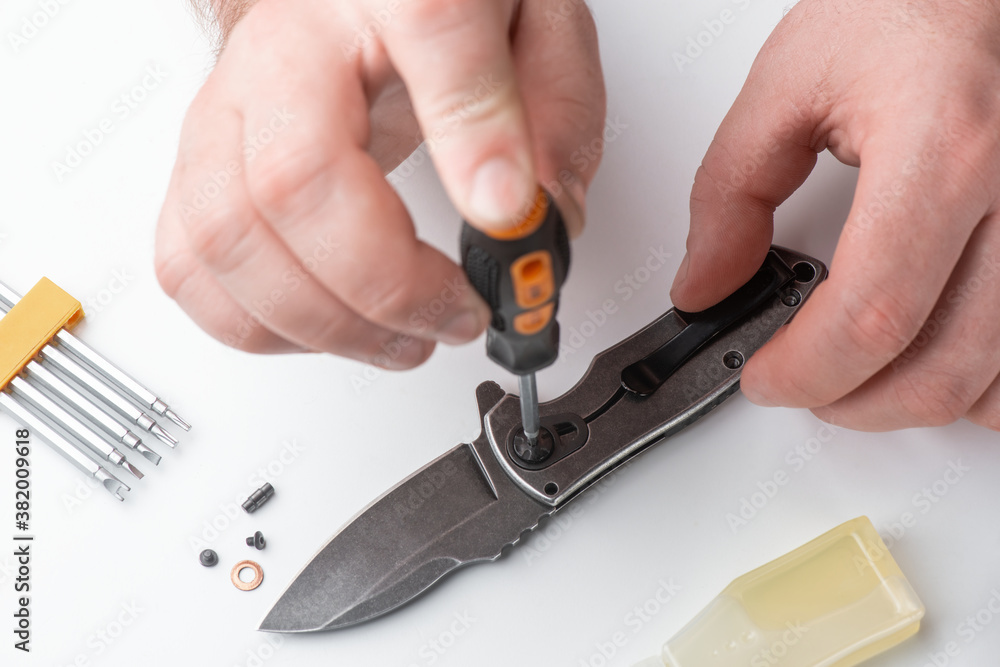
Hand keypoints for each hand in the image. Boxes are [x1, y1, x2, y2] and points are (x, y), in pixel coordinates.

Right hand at [156, 0, 604, 367]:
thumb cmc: (444, 4)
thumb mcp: (536, 27)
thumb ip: (556, 113)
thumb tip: (541, 218)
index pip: (430, 30)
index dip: (473, 137)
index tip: (509, 213)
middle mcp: (291, 44)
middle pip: (293, 177)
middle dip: (384, 284)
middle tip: (455, 313)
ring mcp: (230, 104)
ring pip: (225, 236)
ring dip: (323, 322)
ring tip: (400, 338)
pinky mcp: (203, 160)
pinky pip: (188, 262)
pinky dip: (254, 323)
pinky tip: (325, 325)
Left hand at [670, 0, 999, 430]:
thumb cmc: (908, 3)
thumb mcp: (789, 84)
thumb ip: (731, 193)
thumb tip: (705, 284)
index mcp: (945, 151)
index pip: (871, 314)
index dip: (807, 370)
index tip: (766, 377)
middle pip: (942, 369)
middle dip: (853, 403)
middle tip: (803, 384)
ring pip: (999, 381)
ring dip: (918, 402)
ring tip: (861, 371)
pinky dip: (982, 382)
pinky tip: (938, 357)